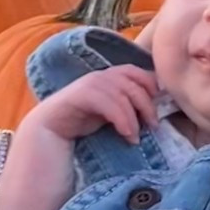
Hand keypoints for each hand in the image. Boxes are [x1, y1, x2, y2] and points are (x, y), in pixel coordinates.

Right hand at [32, 64, 158, 143]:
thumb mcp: (111, 111)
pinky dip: (122, 120)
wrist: (50, 132)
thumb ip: (127, 105)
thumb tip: (154, 110)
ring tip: (136, 137)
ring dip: (134, 117)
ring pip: (122, 95)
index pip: (137, 72)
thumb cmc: (82, 122)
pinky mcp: (80, 95)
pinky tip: (127, 135)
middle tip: (154, 125)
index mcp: (110, 76)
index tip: (159, 106)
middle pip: (134, 83)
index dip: (151, 85)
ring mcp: (90, 84)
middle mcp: (101, 76)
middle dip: (147, 105)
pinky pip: (108, 104)